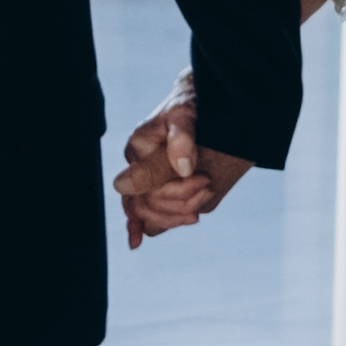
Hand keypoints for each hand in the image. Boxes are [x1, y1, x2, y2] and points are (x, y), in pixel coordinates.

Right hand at [117, 98, 248, 246]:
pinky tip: (136, 241)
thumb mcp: (187, 114)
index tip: (206, 181)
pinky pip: (139, 211)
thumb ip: (182, 138)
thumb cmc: (192, 105)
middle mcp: (135, 165)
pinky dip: (139, 226)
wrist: (198, 103)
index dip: (176, 193)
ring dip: (175, 215)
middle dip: (181, 202)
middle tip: (209, 188)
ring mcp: (143, 177)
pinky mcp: (153, 185)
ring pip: (146, 212)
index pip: (147, 187)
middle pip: (148, 202)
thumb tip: (183, 168)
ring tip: (202, 203)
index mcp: (138, 147)